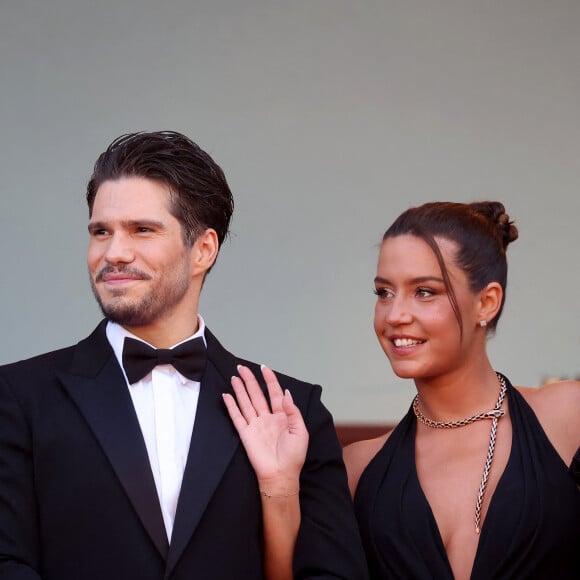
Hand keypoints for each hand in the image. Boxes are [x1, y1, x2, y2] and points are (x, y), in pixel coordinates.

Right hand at [223, 365, 308, 489]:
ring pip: (246, 402)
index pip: (274, 393)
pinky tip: (227, 395)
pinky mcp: (245, 433)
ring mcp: (255, 424)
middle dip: (250, 380)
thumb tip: (286, 393)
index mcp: (282, 416)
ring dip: (240, 389)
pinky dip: (231, 406)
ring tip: (234, 376)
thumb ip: (293, 411)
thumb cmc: (294, 456)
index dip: (270, 380)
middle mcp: (267, 417)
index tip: (264, 368)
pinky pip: (237, 416)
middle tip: (242, 367)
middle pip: (257, 394)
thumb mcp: (300, 431)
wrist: (281, 475)